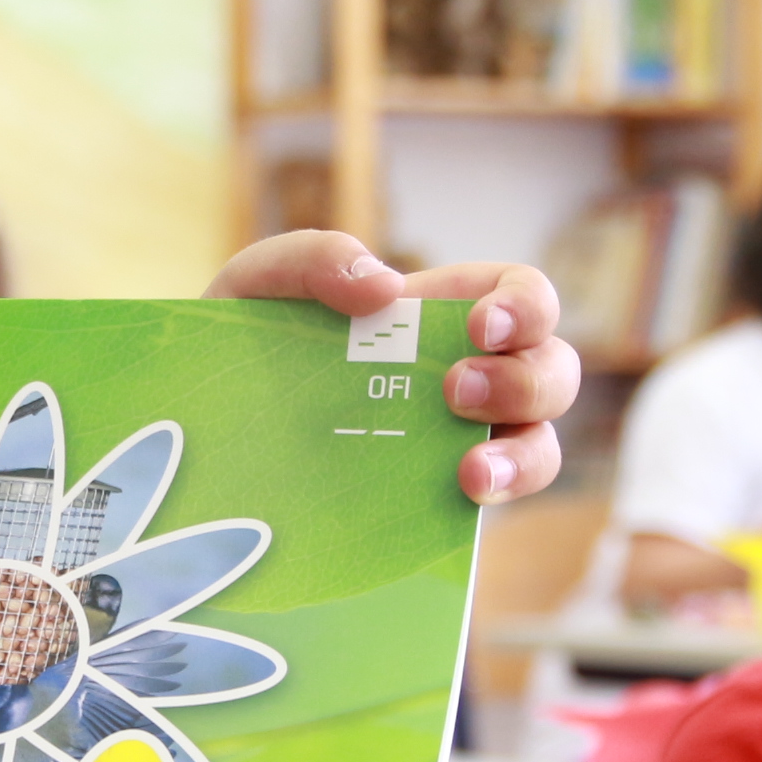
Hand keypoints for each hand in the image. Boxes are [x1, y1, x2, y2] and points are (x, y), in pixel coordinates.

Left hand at [205, 235, 578, 502]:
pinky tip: (456, 500)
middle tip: (453, 390)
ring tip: (470, 472)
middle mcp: (471, 376)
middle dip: (524, 380)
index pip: (524, 298)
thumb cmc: (247, 342)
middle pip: (554, 371)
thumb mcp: (260, 283)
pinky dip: (495, 500)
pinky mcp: (437, 501)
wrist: (207, 431)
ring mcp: (460, 443)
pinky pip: (494, 504)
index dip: (525, 308)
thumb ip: (311, 257)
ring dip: (525, 455)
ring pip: (542, 445)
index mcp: (444, 312)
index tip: (478, 327)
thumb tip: (385, 287)